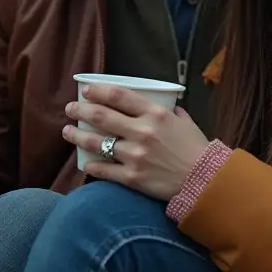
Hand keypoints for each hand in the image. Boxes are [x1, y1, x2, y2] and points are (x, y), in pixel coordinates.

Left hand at [63, 85, 209, 200]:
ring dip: (78, 136)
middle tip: (71, 109)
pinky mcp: (132, 177)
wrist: (204, 182)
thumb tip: (164, 104)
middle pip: (102, 117)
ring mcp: (135, 155)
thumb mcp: (185, 123)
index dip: (99, 91)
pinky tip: (84, 162)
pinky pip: (104, 170)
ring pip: (97, 143)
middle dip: (81, 111)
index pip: (120, 96)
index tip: (86, 90)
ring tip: (67, 132)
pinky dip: (91, 165)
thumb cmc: (197, 149)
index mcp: (155, 114)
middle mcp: (142, 132)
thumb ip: (172, 112)